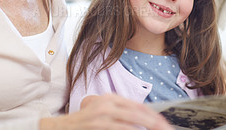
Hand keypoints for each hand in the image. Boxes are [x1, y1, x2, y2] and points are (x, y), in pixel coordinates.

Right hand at [40, 94, 173, 129]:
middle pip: (138, 112)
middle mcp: (108, 103)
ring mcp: (103, 114)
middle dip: (155, 122)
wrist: (59, 126)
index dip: (153, 114)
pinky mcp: (98, 124)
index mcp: (111, 98)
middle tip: (166, 128)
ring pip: (132, 121)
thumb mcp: (102, 111)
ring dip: (147, 127)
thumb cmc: (84, 122)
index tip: (164, 122)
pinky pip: (120, 129)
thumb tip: (141, 118)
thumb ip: (119, 112)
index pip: (138, 106)